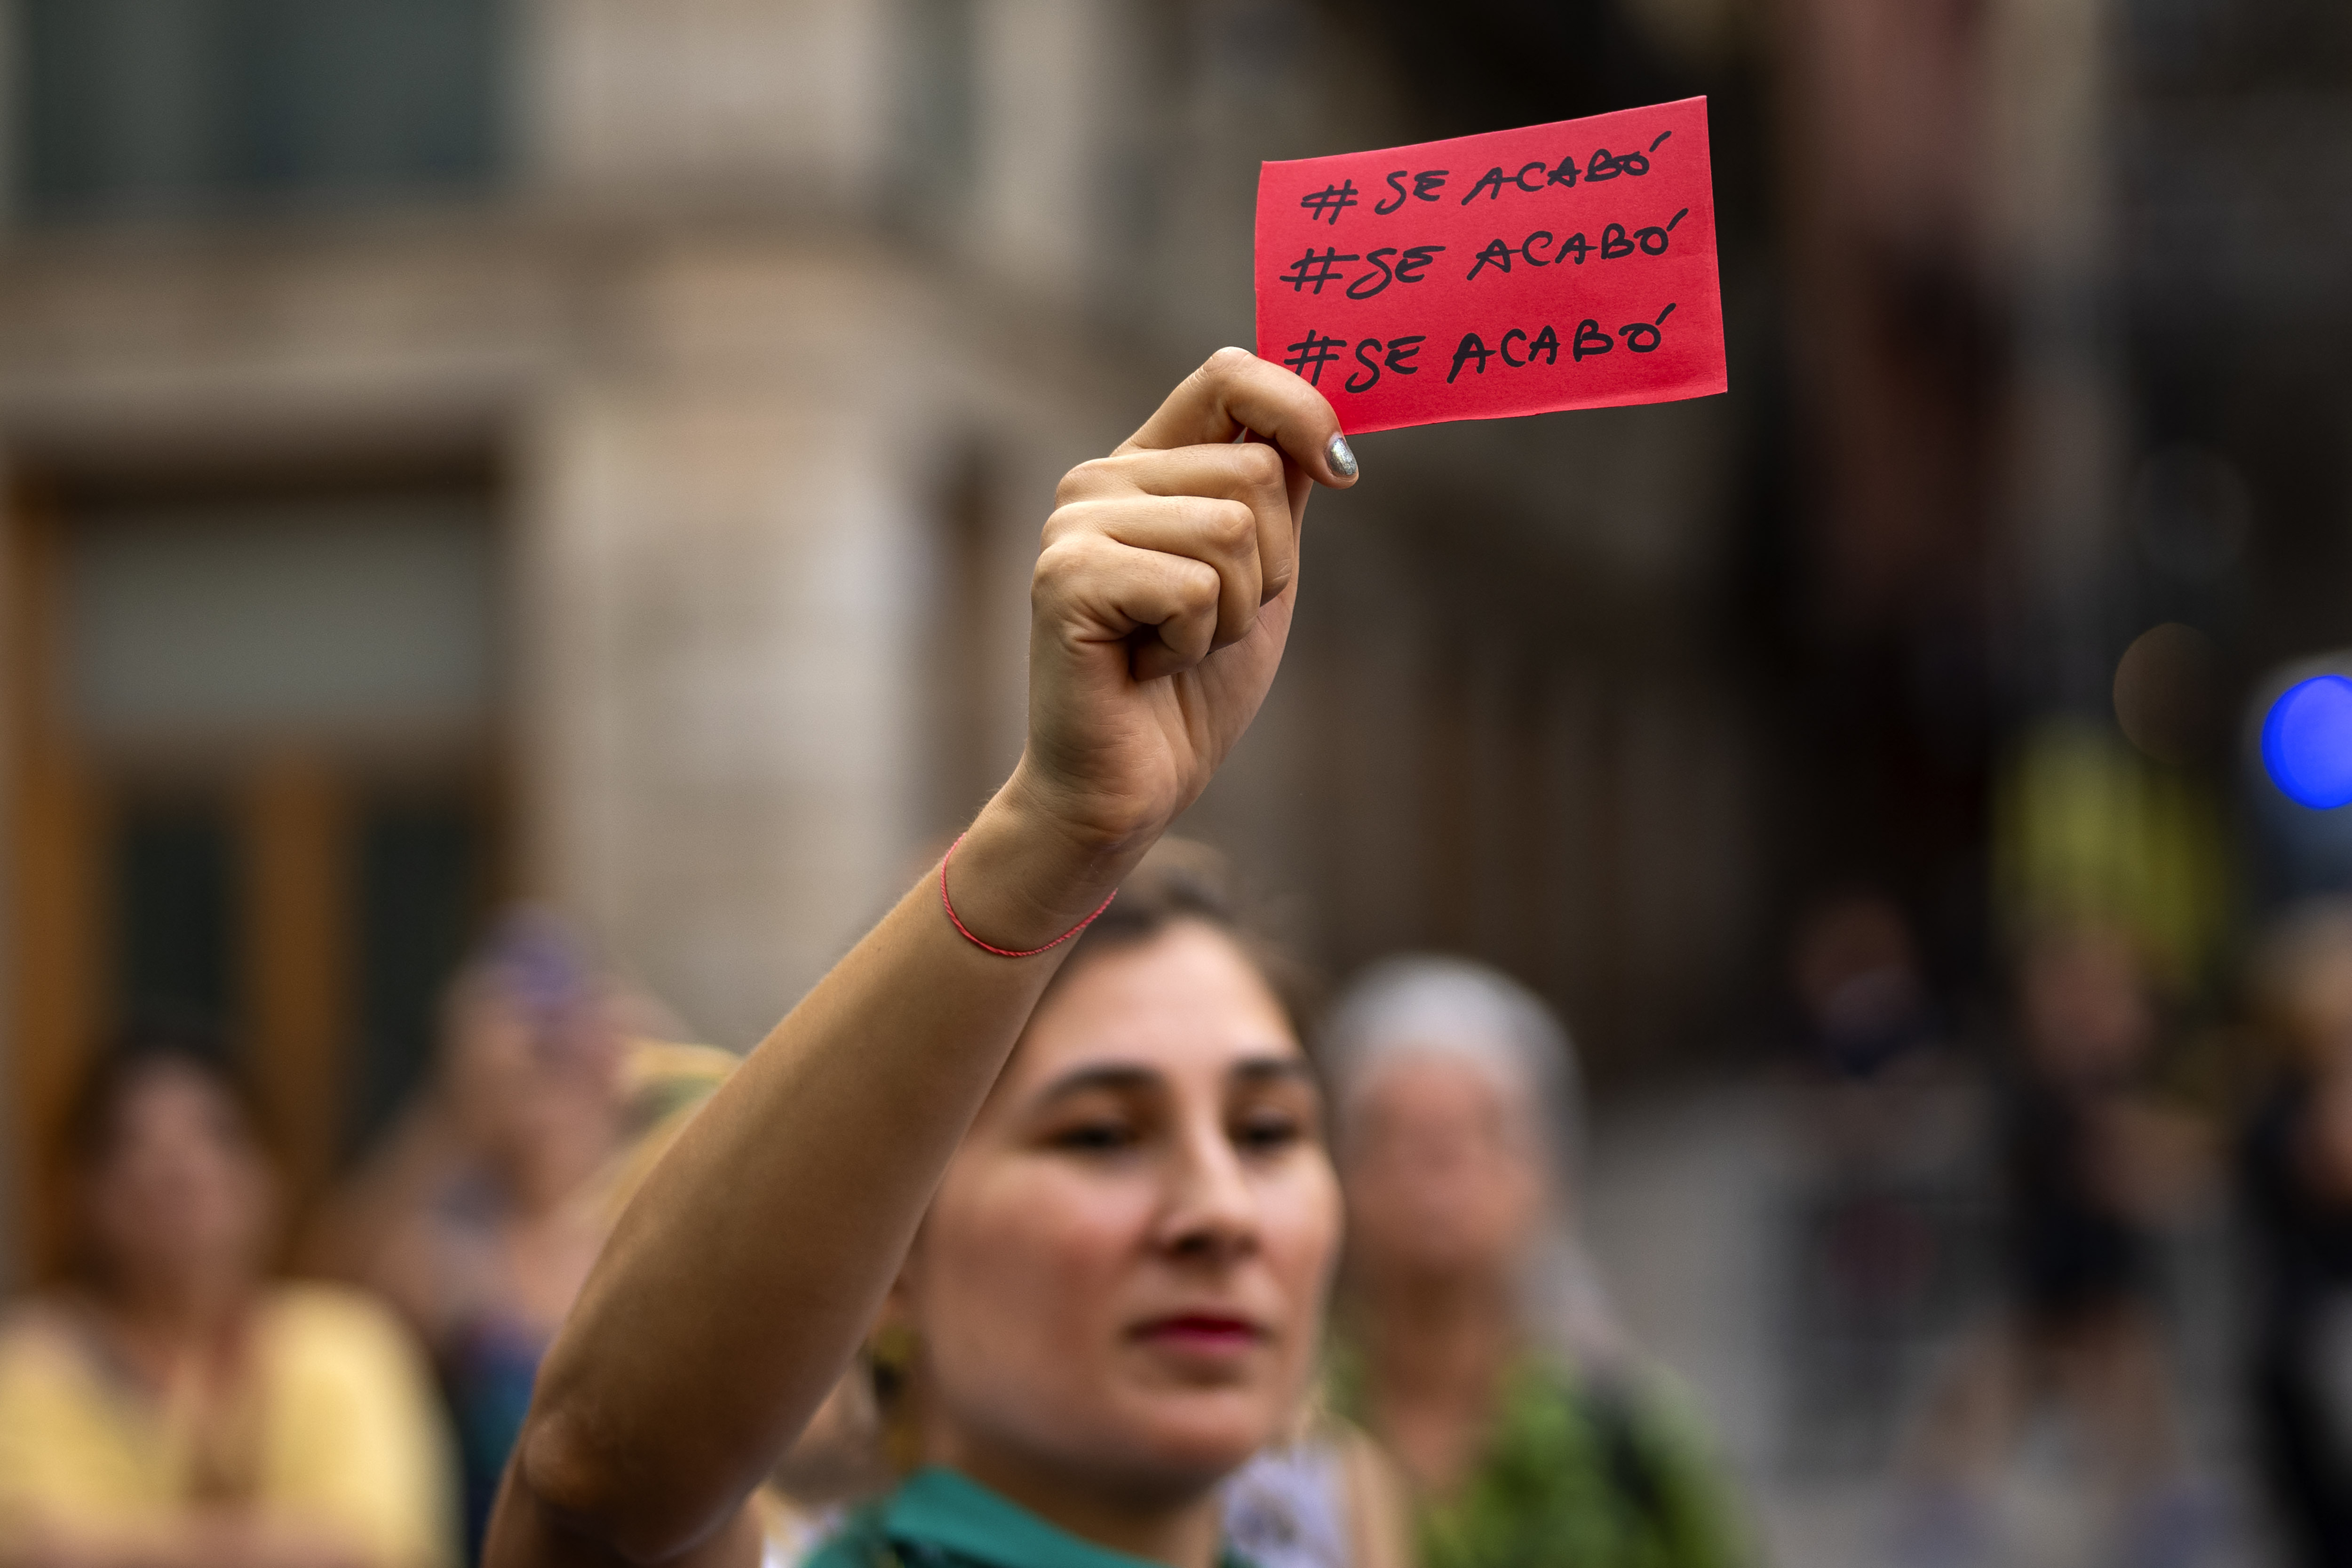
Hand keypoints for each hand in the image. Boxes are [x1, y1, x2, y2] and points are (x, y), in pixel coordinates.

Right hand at [1006, 347, 1355, 854]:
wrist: (1128, 785)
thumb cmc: (1192, 685)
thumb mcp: (1260, 573)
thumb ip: (1279, 491)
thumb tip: (1328, 424)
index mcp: (1147, 464)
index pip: (1229, 375)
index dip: (1300, 410)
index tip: (1340, 473)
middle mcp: (1101, 479)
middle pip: (1254, 468)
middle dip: (1269, 567)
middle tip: (1210, 622)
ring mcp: (1073, 524)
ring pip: (1231, 529)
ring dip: (1233, 613)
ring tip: (1177, 646)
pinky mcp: (1065, 578)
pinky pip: (1193, 587)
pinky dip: (1194, 644)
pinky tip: (1146, 667)